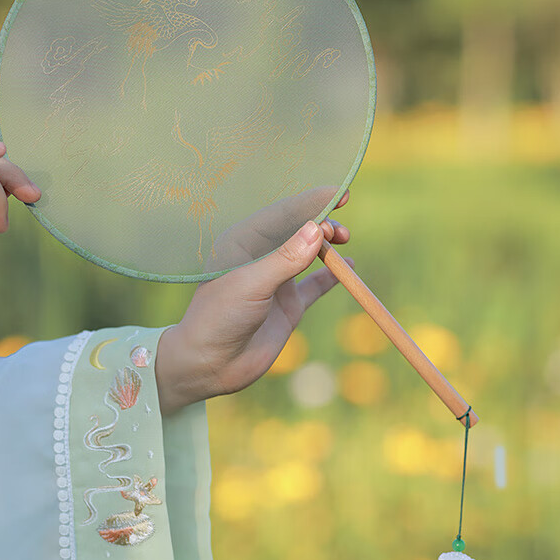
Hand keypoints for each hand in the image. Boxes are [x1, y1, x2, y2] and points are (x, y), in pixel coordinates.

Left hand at [155, 192, 351, 414]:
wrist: (209, 365)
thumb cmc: (219, 318)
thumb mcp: (251, 284)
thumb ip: (285, 259)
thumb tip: (317, 229)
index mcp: (242, 242)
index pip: (283, 213)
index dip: (312, 202)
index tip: (341, 193)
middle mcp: (260, 257)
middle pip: (298, 229)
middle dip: (322, 222)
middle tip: (340, 230)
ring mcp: (275, 281)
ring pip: (309, 253)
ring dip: (328, 245)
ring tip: (343, 240)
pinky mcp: (288, 306)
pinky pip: (316, 285)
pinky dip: (332, 275)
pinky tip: (349, 265)